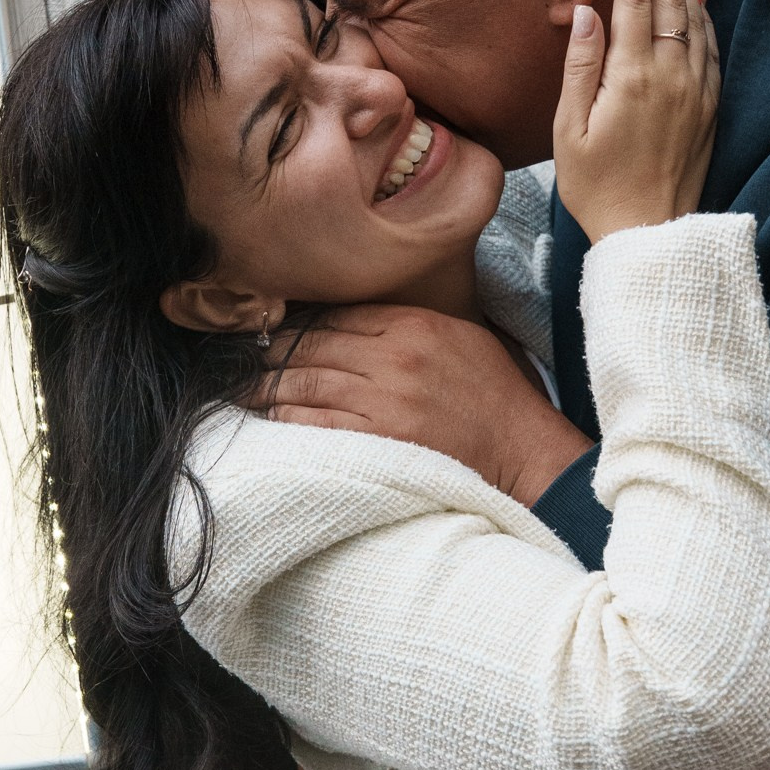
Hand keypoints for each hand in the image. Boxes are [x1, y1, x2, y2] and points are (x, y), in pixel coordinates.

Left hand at [265, 303, 594, 505]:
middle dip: (270, 354)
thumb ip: (410, 325)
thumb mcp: (462, 337)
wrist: (526, 454)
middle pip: (311, 346)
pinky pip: (314, 425)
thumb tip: (359, 320)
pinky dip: (285, 420)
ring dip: (266, 388)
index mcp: (414, 325)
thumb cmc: (498, 397)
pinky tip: (268, 418)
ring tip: (243, 389)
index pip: (335, 316)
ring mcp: (385, 402)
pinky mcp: (380, 442)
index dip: (296, 324)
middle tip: (242, 359)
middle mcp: (394, 358)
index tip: (272, 331)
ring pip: (305, 384)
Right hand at [553, 0, 719, 243]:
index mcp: (632, 77)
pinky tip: (695, 1)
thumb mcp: (570, 131)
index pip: (633, 0)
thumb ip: (580, 68)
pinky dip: (703, 17)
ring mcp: (697, 90)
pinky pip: (711, 48)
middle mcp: (671, 76)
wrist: (649, 234)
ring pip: (694, 19)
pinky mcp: (711, 108)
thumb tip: (586, 15)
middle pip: (667, 1)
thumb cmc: (597, 187)